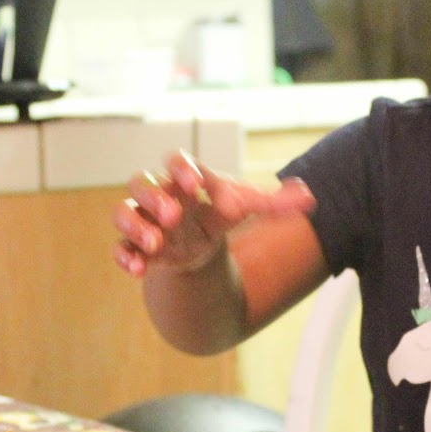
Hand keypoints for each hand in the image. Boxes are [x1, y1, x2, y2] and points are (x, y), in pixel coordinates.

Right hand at [112, 151, 316, 276]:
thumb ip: (274, 204)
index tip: (196, 184)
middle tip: (175, 215)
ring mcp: (143, 221)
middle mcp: (158, 195)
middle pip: (141, 182)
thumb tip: (309, 198)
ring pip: (124, 212)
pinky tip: (137, 269)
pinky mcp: (135, 248)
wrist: (198, 245)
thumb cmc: (218, 215)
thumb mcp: (246, 207)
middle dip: (155, 197)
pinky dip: (125, 256)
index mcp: (184, 178)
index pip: (176, 162)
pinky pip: (120, 247)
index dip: (182, 169)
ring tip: (156, 244)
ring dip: (137, 226)